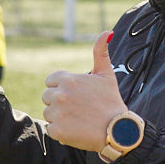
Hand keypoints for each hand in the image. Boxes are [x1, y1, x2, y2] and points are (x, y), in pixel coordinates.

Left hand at [42, 31, 126, 150]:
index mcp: (67, 80)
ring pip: (48, 113)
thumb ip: (101, 52)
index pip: (50, 81)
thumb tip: (108, 32)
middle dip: (59, 102)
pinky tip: (76, 129)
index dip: (61, 88)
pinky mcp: (58, 131)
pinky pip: (51, 129)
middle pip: (46, 97)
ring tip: (78, 118)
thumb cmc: (111, 100)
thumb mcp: (106, 74)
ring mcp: (58, 114)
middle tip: (78, 108)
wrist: (118, 130)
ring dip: (59, 117)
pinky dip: (61, 131)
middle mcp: (59, 95)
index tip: (76, 95)